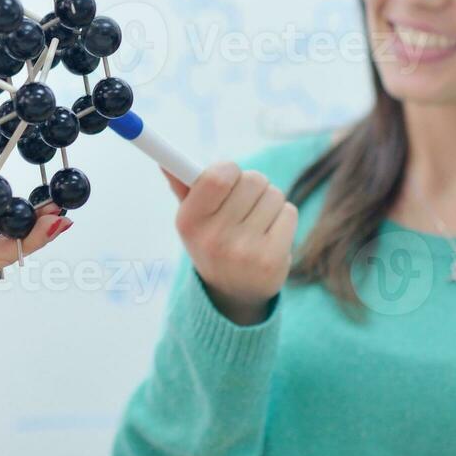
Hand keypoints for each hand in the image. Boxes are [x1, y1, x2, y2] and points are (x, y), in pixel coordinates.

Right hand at [164, 162, 296, 324]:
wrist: (233, 293)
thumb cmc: (212, 243)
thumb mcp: (192, 219)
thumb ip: (182, 187)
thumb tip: (166, 162)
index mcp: (189, 222)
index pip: (217, 176)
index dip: (229, 169)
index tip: (229, 175)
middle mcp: (214, 238)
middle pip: (252, 180)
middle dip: (253, 184)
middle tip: (245, 201)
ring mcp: (244, 251)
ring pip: (274, 194)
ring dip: (269, 201)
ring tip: (257, 221)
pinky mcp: (272, 259)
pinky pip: (289, 213)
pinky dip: (283, 217)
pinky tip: (271, 234)